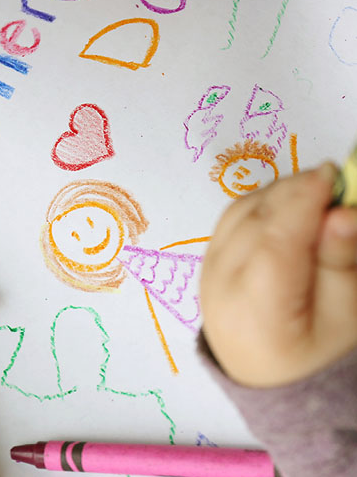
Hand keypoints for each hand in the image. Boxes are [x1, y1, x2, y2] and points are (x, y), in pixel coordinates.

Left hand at [200, 164, 356, 387]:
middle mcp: (221, 288)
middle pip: (254, 221)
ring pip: (239, 214)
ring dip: (277, 194)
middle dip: (295, 191)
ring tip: (316, 194)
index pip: (275, 243)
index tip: (333, 175)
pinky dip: (261, 204)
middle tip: (335, 182)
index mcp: (257, 313)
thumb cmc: (314, 353)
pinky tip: (288, 207)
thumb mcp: (343, 318)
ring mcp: (207, 271)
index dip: (302, 202)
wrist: (266, 376)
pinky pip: (231, 219)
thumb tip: (342, 214)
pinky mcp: (207, 259)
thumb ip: (339, 263)